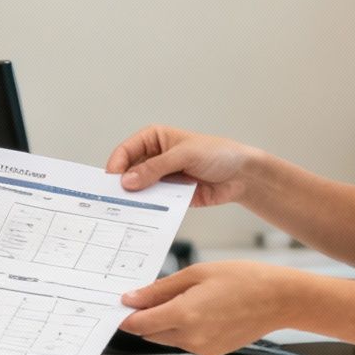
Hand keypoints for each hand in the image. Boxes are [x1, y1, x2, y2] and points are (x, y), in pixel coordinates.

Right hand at [106, 125, 259, 207]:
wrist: (241, 175)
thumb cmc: (217, 154)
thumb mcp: (184, 155)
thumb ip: (155, 168)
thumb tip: (128, 180)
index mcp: (153, 139)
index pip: (126, 150)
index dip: (117, 165)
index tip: (112, 181)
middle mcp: (154, 157)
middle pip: (128, 171)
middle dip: (122, 184)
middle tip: (114, 198)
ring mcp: (161, 177)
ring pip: (139, 189)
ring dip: (134, 198)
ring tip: (126, 210)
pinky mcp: (170, 195)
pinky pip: (153, 203)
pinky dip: (148, 209)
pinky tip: (143, 216)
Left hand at [117, 261, 304, 354]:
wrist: (279, 299)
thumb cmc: (243, 279)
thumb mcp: (196, 273)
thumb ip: (160, 289)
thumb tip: (132, 298)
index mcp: (184, 315)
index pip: (139, 324)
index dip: (126, 315)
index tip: (120, 306)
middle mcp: (191, 337)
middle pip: (150, 333)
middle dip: (145, 318)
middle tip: (149, 296)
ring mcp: (203, 348)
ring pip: (168, 338)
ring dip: (165, 323)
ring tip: (184, 298)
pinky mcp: (214, 352)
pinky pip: (187, 342)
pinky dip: (184, 329)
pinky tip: (200, 310)